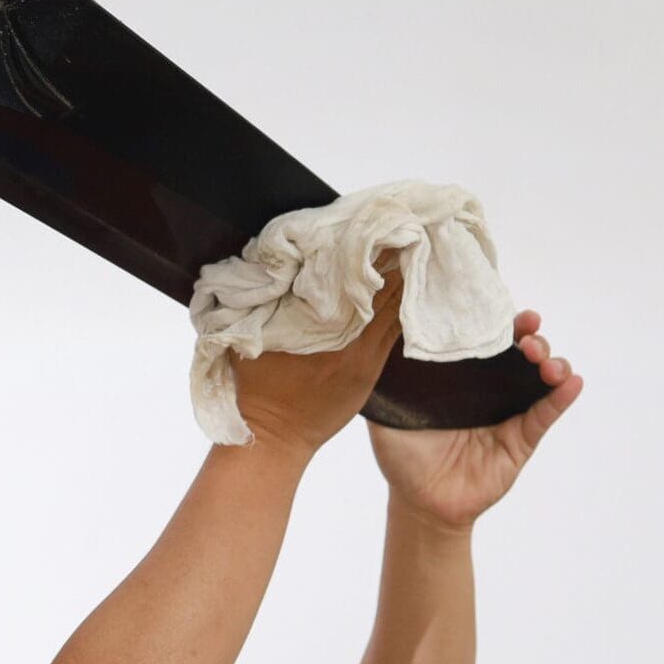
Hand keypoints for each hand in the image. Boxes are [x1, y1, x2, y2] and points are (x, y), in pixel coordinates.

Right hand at [230, 249, 406, 456]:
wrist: (272, 438)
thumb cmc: (254, 387)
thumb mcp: (250, 338)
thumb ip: (264, 304)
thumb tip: (273, 267)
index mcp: (318, 329)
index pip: (353, 281)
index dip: (368, 252)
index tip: (376, 225)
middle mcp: (348, 341)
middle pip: (382, 290)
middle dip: (391, 260)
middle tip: (403, 229)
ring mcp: (364, 359)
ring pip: (394, 311)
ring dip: (402, 282)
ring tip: (412, 251)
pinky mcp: (369, 372)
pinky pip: (393, 335)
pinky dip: (400, 310)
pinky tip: (408, 290)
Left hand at [366, 308, 583, 530]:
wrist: (417, 502)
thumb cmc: (402, 455)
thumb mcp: (386, 414)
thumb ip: (383, 384)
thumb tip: (371, 343)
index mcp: (460, 378)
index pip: (483, 341)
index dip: (496, 323)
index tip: (501, 309)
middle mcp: (488, 390)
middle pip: (518, 354)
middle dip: (529, 337)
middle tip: (526, 334)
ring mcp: (507, 414)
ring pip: (538, 380)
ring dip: (550, 363)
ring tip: (545, 362)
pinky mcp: (520, 441)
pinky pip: (544, 417)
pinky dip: (560, 399)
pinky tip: (572, 383)